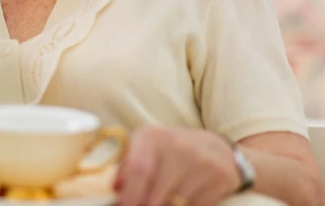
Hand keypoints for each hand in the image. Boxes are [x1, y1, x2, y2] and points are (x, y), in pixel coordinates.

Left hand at [115, 126, 240, 205]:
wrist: (217, 148)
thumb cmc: (170, 151)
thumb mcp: (145, 148)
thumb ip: (127, 167)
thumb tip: (115, 190)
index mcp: (153, 137)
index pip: (139, 169)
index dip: (130, 194)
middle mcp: (178, 147)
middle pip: (155, 193)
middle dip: (145, 205)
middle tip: (141, 205)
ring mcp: (202, 163)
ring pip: (175, 203)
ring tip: (165, 197)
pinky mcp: (220, 178)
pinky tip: (186, 196)